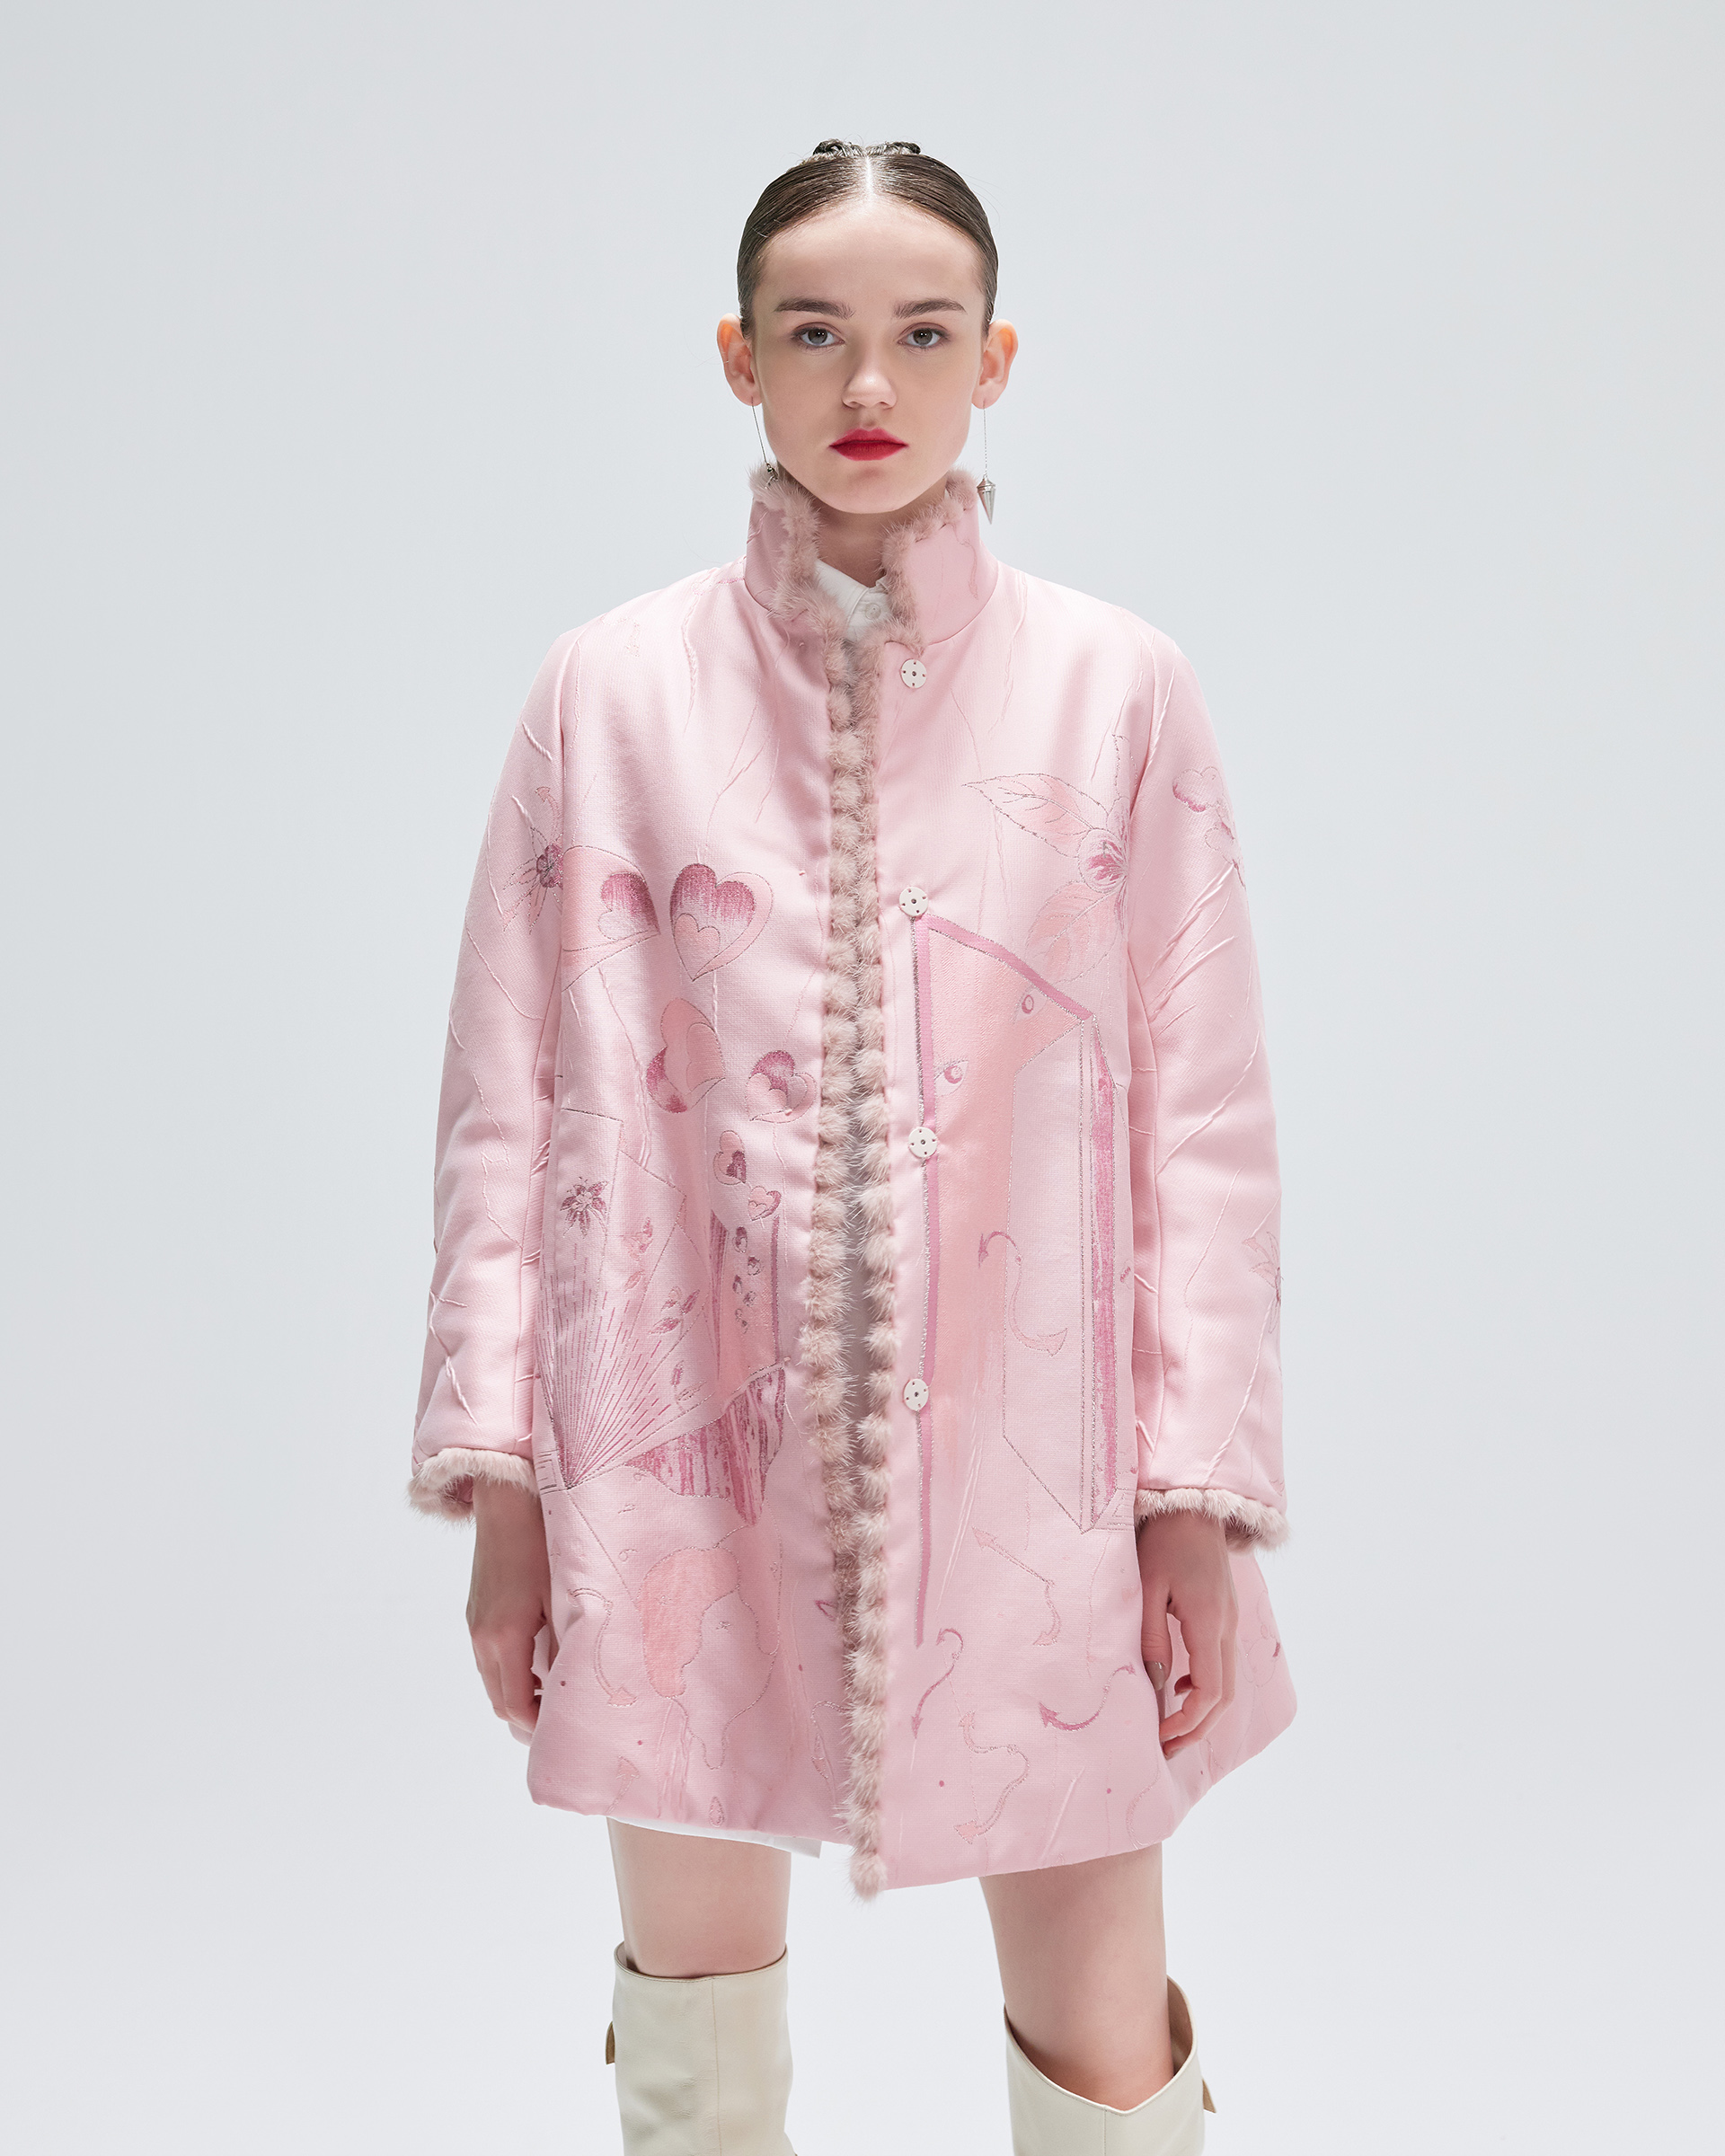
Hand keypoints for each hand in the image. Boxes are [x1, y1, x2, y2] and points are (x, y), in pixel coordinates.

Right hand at [466, 1478, 556, 1737]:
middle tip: (569, 1720)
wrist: (506, 1495)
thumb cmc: (541, 1538)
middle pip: (501, 1702)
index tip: (571, 1731)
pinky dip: (513, 1673)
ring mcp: (475, 1624)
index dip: (542, 1729)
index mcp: (504, 1638)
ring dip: (522, 1695)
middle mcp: (482, 1638)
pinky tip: (543, 1660)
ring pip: (494, 1682)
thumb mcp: (565, 1593)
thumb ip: (569, 1642)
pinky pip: (490, 1659)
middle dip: (532, 1719)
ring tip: (560, 1693)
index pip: (517, 1709)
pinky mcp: (476, 1612)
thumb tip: (581, 1682)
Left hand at [1137, 1509, 1237, 1759]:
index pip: (1209, 1691)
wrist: (1191, 1504)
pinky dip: (1205, 1686)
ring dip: (1203, 1711)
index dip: (1187, 1722)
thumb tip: (1154, 1686)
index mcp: (1208, 1621)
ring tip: (1170, 1728)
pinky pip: (1222, 1662)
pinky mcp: (1224, 1614)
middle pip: (1224, 1695)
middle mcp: (1226, 1626)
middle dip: (1197, 1728)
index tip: (1160, 1736)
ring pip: (1227, 1681)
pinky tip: (1176, 1686)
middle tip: (1165, 1748)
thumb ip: (1150, 1636)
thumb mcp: (1146, 1587)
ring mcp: (1229, 1620)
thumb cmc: (1163, 1539)